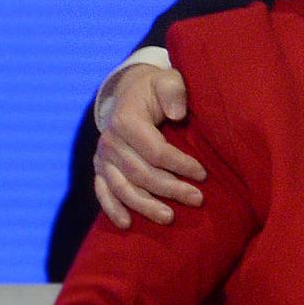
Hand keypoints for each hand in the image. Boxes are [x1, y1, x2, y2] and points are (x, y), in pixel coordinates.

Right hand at [94, 64, 204, 227]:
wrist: (131, 93)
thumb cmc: (157, 89)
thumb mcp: (169, 80)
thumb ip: (174, 91)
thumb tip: (177, 113)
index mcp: (126, 120)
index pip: (155, 150)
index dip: (180, 164)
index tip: (203, 174)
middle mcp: (110, 141)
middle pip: (140, 173)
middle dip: (170, 189)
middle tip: (197, 199)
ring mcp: (103, 157)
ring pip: (122, 187)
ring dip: (145, 205)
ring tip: (169, 218)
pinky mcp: (100, 168)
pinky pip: (102, 191)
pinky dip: (112, 208)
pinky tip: (126, 224)